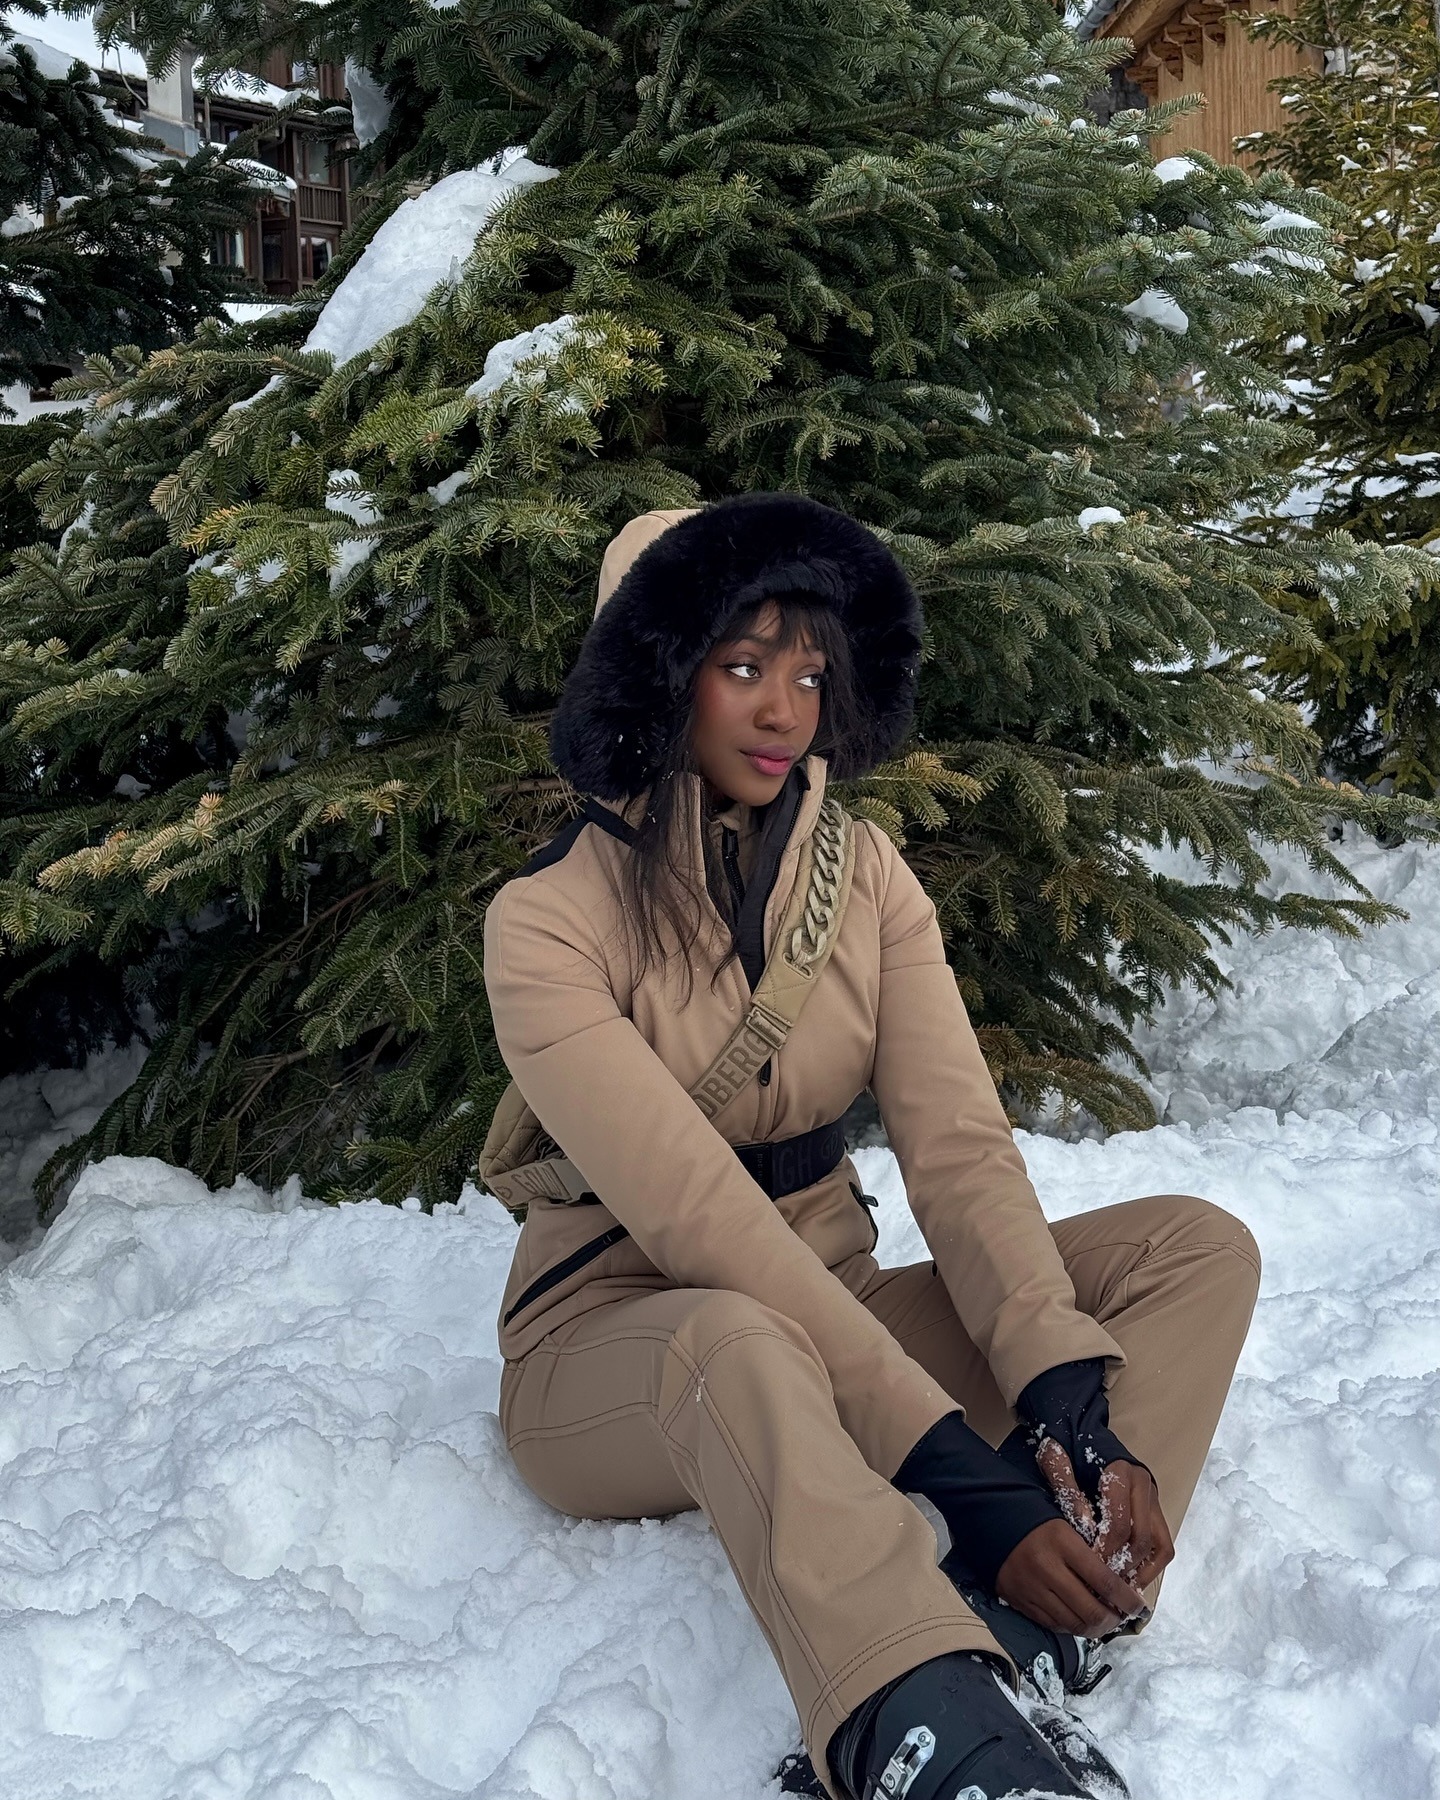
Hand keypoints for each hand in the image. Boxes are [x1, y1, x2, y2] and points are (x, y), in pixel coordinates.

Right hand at [994, 1517, 1147, 1636]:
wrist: (991, 1519)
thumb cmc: (1037, 1519)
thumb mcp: (1067, 1525)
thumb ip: (1090, 1554)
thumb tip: (1119, 1587)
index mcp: (1062, 1542)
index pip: (1105, 1581)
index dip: (1127, 1600)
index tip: (1139, 1607)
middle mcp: (1047, 1568)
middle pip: (1091, 1610)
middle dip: (1113, 1620)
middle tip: (1121, 1617)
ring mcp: (1031, 1588)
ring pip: (1073, 1623)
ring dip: (1094, 1628)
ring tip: (1103, 1621)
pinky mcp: (1019, 1601)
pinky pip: (1053, 1624)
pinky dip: (1071, 1626)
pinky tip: (1079, 1619)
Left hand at [1036, 1441, 1173, 1592]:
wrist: (1081, 1430)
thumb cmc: (1067, 1448)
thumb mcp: (1056, 1459)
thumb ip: (1067, 1490)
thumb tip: (1085, 1528)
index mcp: (1120, 1472)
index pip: (1119, 1524)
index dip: (1104, 1551)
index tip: (1088, 1569)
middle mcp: (1143, 1485)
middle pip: (1140, 1539)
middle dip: (1120, 1566)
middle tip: (1099, 1585)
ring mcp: (1153, 1499)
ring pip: (1158, 1546)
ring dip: (1138, 1571)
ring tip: (1116, 1590)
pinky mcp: (1156, 1511)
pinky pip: (1163, 1547)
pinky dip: (1150, 1567)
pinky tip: (1128, 1581)